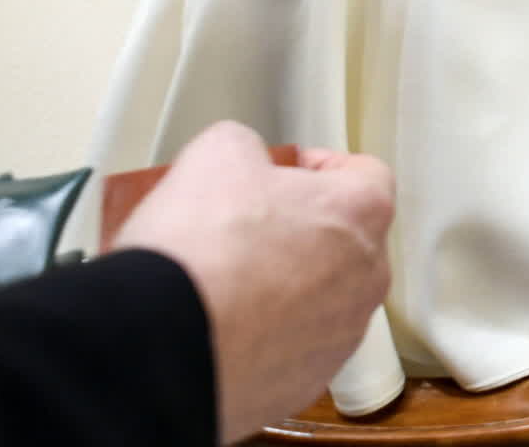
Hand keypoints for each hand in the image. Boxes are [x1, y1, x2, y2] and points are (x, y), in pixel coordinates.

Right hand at [113, 121, 394, 441]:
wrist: (162, 344)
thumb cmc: (202, 251)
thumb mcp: (218, 151)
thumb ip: (247, 144)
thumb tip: (243, 157)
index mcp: (361, 213)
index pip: (364, 174)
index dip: (319, 166)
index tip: (286, 171)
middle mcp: (366, 278)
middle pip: (344, 239)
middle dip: (299, 228)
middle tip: (248, 222)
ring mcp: (340, 336)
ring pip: (320, 297)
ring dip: (283, 284)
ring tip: (226, 277)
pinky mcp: (305, 382)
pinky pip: (292, 347)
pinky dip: (264, 335)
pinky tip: (220, 322)